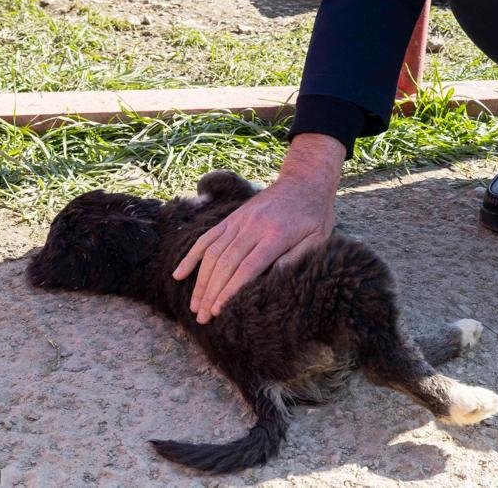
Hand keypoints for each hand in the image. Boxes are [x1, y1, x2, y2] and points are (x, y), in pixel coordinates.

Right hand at [171, 133, 343, 324]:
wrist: (304, 181)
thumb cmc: (315, 215)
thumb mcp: (318, 238)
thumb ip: (297, 259)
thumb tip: (272, 280)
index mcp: (276, 235)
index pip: (247, 268)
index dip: (230, 290)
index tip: (218, 310)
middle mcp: (253, 226)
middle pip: (226, 263)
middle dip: (211, 293)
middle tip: (202, 317)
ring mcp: (239, 220)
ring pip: (213, 252)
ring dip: (201, 280)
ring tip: (194, 306)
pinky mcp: (232, 217)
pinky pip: (207, 237)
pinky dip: (191, 256)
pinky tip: (179, 274)